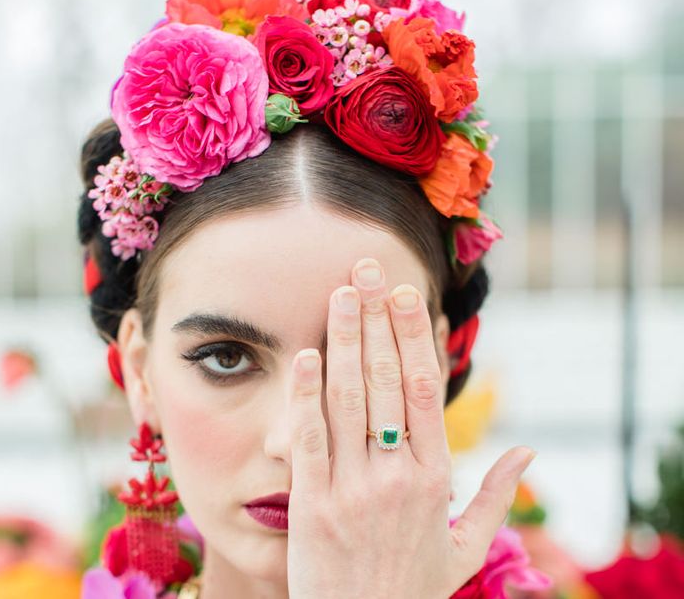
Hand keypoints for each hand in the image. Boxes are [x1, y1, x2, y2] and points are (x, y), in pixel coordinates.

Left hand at [286, 257, 534, 598]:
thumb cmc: (414, 591)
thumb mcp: (466, 548)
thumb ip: (496, 496)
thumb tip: (529, 452)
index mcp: (434, 479)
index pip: (426, 390)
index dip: (416, 338)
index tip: (407, 295)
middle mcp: (396, 475)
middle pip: (388, 380)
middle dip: (378, 319)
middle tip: (369, 269)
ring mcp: (352, 488)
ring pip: (350, 399)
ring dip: (345, 340)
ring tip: (341, 292)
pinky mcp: (312, 505)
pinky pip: (309, 438)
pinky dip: (306, 394)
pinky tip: (305, 353)